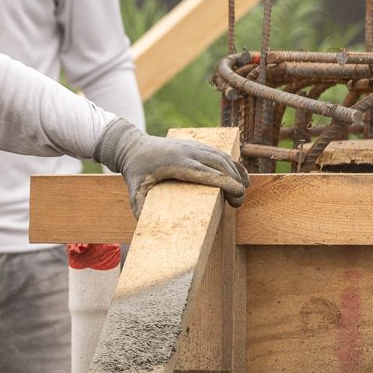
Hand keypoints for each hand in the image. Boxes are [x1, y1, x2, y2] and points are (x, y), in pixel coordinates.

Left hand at [93, 119, 248, 217]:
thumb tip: (147, 228)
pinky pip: (218, 152)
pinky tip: (238, 175)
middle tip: (238, 201)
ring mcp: (192, 146)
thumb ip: (140, 208)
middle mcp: (187, 151)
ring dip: (236, 172)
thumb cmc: (134, 171)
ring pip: (221, 156)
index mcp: (176, 163)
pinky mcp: (194, 144)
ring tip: (241, 191)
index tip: (239, 193)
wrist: (131, 146)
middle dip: (234, 181)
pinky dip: (231, 163)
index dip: (226, 182)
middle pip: (219, 164)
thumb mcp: (134, 190)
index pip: (207, 172)